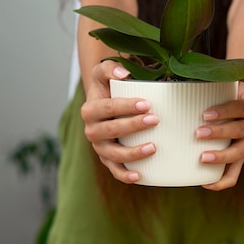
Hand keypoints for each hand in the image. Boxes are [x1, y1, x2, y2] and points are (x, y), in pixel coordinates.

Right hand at [80, 60, 159, 183]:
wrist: (105, 101)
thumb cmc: (108, 84)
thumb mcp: (104, 71)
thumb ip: (111, 67)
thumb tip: (124, 74)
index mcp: (89, 109)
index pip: (107, 108)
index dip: (126, 106)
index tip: (146, 103)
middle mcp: (91, 130)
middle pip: (111, 130)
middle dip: (133, 126)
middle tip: (154, 119)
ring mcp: (99, 147)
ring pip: (113, 155)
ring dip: (132, 153)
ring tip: (153, 147)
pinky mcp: (107, 159)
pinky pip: (114, 171)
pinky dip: (125, 175)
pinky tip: (140, 175)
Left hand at [196, 82, 243, 189]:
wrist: (240, 98)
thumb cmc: (227, 89)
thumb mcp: (225, 81)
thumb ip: (211, 79)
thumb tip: (181, 76)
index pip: (242, 108)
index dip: (225, 111)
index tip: (205, 114)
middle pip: (242, 131)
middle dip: (220, 133)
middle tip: (199, 132)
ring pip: (240, 153)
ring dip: (221, 157)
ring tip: (202, 157)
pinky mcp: (241, 156)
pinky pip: (235, 173)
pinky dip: (222, 181)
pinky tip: (206, 183)